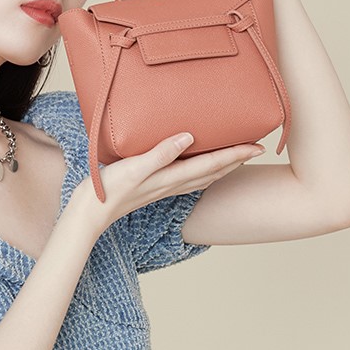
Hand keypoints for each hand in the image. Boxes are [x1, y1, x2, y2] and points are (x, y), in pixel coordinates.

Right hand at [74, 132, 264, 233]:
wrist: (91, 213)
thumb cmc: (109, 190)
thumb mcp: (135, 167)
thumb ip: (161, 152)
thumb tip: (189, 137)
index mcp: (171, 177)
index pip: (211, 164)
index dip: (236, 154)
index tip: (257, 146)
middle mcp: (172, 184)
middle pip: (214, 173)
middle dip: (237, 161)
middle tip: (257, 150)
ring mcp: (164, 188)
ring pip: (204, 178)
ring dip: (223, 168)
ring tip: (237, 158)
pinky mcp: (155, 188)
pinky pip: (189, 180)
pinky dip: (204, 173)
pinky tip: (199, 167)